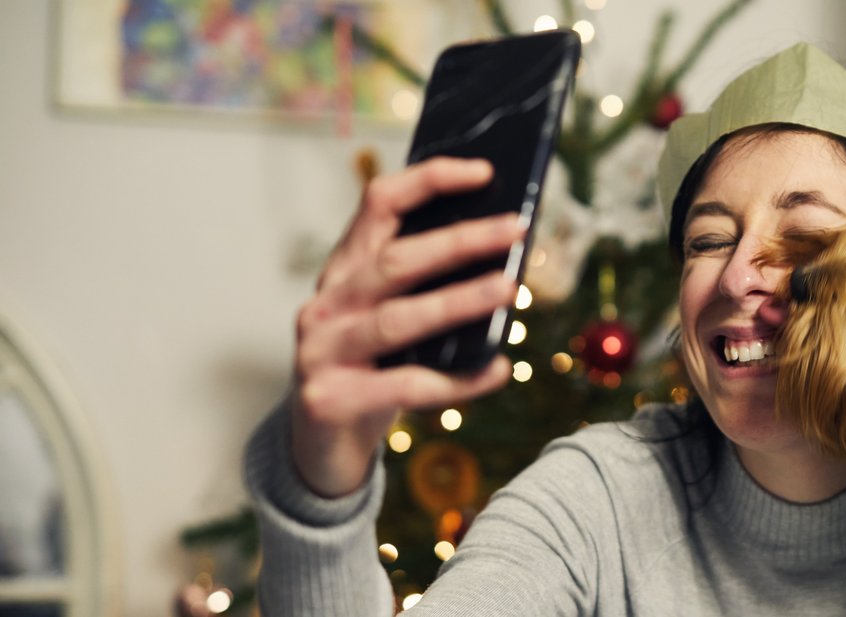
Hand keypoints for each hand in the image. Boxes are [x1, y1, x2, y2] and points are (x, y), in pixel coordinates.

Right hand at [290, 157, 522, 496]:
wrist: (318, 447)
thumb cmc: (371, 370)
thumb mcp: (392, 321)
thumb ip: (428, 291)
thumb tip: (504, 260)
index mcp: (344, 270)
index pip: (379, 204)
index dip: (429, 180)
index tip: (484, 172)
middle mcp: (327, 303)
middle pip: (396, 260)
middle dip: (461, 241)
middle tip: (516, 230)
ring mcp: (321, 351)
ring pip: (398, 319)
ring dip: (460, 301)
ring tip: (510, 291)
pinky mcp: (330, 400)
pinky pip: (405, 387)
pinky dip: (458, 381)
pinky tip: (498, 370)